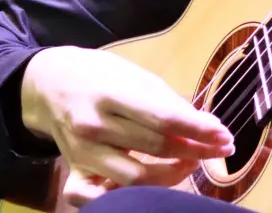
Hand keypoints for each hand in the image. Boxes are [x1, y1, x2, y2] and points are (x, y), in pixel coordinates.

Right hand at [20, 45, 234, 206]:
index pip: (163, 118)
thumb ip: (166, 101)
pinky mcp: (73, 170)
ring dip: (172, 174)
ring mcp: (82, 151)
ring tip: (192, 162)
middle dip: (195, 150)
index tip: (224, 135)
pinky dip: (125, 197)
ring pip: (136, 177)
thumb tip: (205, 125)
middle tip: (220, 148)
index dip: (198, 129)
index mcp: (110, 92)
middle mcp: (93, 124)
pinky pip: (98, 197)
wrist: (47, 84)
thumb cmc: (99, 74)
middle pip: (155, 147)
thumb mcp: (133, 74)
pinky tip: (150, 186)